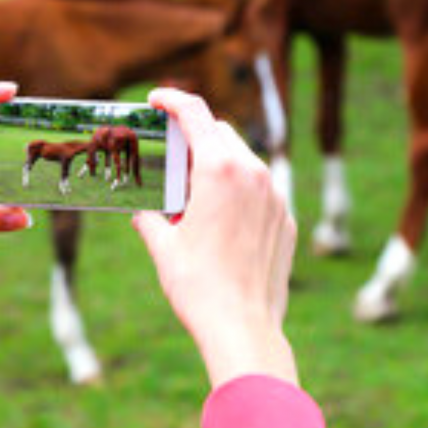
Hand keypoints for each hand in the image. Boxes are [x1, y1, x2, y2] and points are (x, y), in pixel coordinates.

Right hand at [133, 88, 298, 388]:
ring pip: (243, 161)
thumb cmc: (198, 286)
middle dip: (194, 136)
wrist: (243, 328)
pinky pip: (260, 191)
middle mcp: (253, 174)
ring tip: (192, 194)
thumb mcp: (163, 246)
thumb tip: (143, 214)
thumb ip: (150, 218)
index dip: (172, 99)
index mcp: (219, 170)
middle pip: (221, 133)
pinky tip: (219, 221)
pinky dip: (237, 192)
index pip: (195, 113)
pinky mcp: (285, 220)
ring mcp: (275, 197)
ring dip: (217, 165)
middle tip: (169, 156)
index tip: (156, 99)